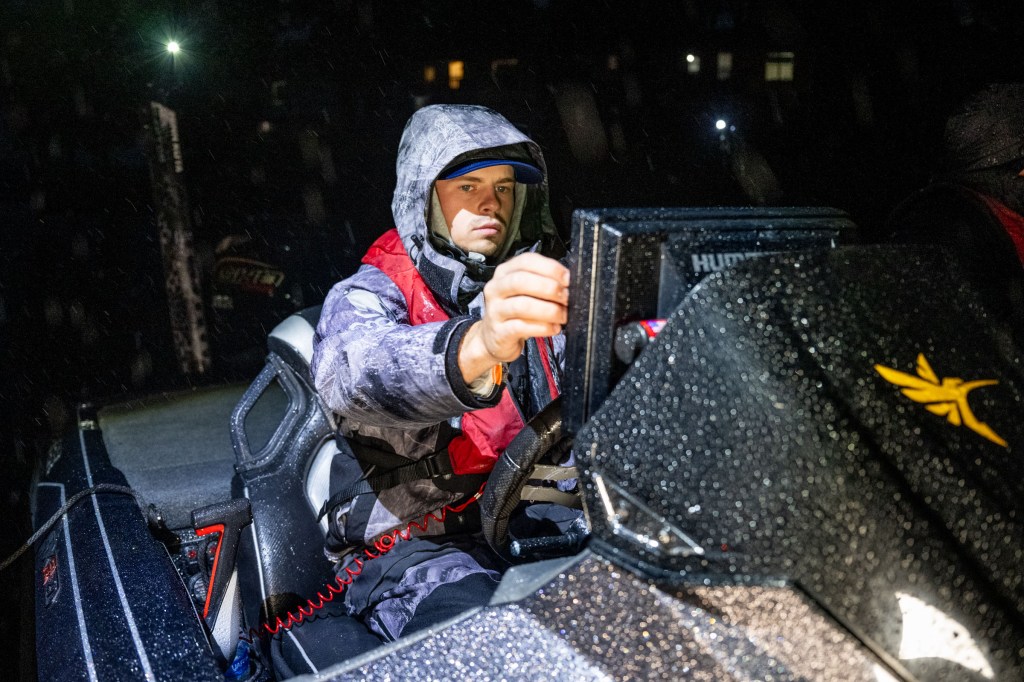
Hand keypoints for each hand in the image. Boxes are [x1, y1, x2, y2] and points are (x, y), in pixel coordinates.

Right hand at [458, 253, 569, 383]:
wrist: (495, 338)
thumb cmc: (516, 312)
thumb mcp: (526, 292)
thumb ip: (543, 282)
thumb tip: (568, 284)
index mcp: (504, 272)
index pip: (526, 261)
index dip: (549, 268)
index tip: (566, 279)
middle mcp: (496, 288)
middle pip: (521, 281)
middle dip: (549, 288)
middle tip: (566, 298)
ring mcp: (495, 310)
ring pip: (522, 306)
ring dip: (548, 310)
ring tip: (562, 316)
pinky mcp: (499, 331)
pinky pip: (521, 327)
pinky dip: (542, 328)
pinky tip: (554, 328)